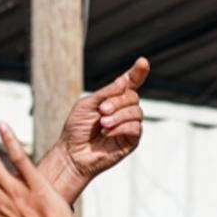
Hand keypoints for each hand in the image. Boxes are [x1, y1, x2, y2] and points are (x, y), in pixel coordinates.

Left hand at [38, 57, 149, 202]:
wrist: (73, 153)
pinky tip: (107, 133)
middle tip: (102, 110)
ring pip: (136, 112)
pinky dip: (120, 128)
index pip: (130, 82)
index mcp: (113, 98)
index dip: (137, 72)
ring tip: (103, 123)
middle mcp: (124, 109)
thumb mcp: (87, 104)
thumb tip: (124, 81)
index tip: (143, 62)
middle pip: (133, 96)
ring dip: (119, 116)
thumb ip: (106, 93)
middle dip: (118, 102)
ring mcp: (129, 124)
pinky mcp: (131, 140)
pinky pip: (135, 128)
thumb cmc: (77, 128)